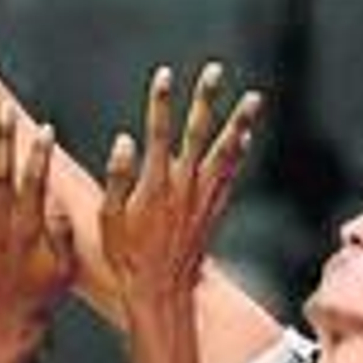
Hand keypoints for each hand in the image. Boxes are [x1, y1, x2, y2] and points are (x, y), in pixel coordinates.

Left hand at [0, 106, 74, 337]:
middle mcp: (1, 225)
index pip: (33, 185)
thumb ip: (62, 237)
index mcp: (28, 230)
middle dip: (1, 140)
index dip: (38, 156)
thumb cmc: (43, 295)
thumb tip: (61, 208)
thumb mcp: (64, 270)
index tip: (45, 129)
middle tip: (2, 111)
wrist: (7, 321)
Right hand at [99, 63, 261, 306]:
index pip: (157, 133)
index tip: (164, 74)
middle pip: (198, 134)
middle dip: (205, 99)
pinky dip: (240, 152)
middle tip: (215, 70)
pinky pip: (231, 174)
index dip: (160, 102)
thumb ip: (116, 178)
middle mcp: (183, 187)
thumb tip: (125, 140)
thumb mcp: (108, 219)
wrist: (161, 291)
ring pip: (225, 152)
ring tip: (253, 98)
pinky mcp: (214, 210)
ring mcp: (203, 198)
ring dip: (239, 122)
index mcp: (154, 186)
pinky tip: (246, 135)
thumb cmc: (127, 257)